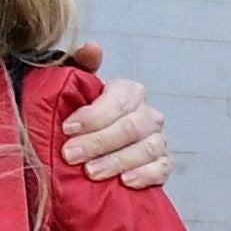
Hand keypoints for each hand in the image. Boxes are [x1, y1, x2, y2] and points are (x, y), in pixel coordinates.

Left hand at [63, 51, 175, 188]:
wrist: (90, 150)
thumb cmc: (82, 117)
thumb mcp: (75, 89)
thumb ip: (80, 66)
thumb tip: (93, 48)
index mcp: (130, 92)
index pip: (120, 99)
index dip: (94, 115)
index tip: (67, 128)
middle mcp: (148, 114)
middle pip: (131, 127)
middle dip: (99, 141)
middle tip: (71, 155)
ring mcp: (158, 140)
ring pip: (146, 149)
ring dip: (118, 161)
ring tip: (92, 172)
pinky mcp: (163, 164)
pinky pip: (162, 169)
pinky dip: (145, 175)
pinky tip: (125, 182)